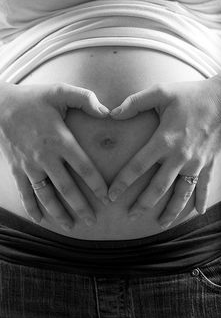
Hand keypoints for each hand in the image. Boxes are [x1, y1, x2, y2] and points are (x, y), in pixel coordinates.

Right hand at [0, 82, 109, 228]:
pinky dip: (31, 207)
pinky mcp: (16, 169)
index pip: (83, 167)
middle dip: (81, 206)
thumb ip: (85, 99)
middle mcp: (45, 157)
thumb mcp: (60, 91)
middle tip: (92, 221)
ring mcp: (29, 166)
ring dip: (58, 213)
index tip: (107, 198)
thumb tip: (107, 111)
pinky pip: (25, 193)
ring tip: (71, 226)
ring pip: (46, 196)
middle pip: (67, 188)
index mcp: (60, 140)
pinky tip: (39, 220)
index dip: (96, 184)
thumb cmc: (33, 98)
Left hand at [108, 76, 220, 227]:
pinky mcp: (208, 163)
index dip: (123, 182)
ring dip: (170, 210)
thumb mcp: (161, 92)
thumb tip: (112, 113)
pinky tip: (198, 212)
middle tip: (130, 216)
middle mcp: (180, 156)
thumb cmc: (191, 95)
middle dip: (143, 204)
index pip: (138, 166)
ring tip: (160, 224)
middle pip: (158, 187)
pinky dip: (201, 200)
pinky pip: (204, 186)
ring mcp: (196, 163)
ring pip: (181, 193)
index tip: (111, 195)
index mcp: (164, 140)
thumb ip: (135, 102)